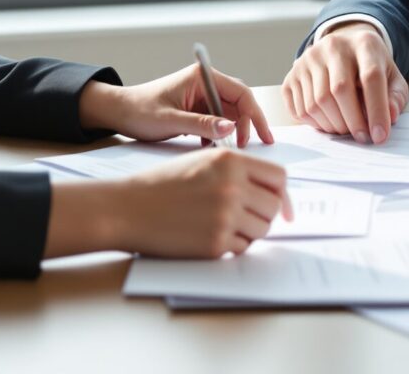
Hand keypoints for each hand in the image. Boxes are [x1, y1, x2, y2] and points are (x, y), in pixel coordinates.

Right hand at [44, 149, 292, 258]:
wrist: (127, 208)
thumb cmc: (162, 184)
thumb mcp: (202, 162)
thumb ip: (237, 171)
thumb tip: (271, 191)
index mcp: (231, 161)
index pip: (279, 177)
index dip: (281, 192)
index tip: (281, 205)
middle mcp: (232, 186)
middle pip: (274, 206)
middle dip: (265, 214)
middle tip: (246, 217)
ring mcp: (225, 216)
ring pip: (262, 229)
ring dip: (250, 231)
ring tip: (223, 225)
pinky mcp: (215, 243)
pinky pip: (242, 248)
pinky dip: (233, 246)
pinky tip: (210, 235)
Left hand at [79, 66, 275, 147]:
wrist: (119, 112)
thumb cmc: (140, 110)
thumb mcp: (171, 120)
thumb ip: (201, 124)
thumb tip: (230, 129)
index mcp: (201, 77)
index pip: (240, 92)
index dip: (254, 114)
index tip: (261, 137)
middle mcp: (205, 83)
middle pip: (239, 102)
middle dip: (247, 124)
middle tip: (251, 148)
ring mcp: (201, 96)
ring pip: (230, 113)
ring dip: (233, 131)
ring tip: (231, 150)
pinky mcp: (197, 108)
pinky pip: (217, 120)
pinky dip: (220, 134)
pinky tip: (212, 148)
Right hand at [281, 21, 408, 143]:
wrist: (343, 50)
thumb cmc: (370, 67)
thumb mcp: (391, 77)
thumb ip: (396, 97)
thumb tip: (391, 117)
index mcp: (364, 43)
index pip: (371, 77)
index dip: (377, 110)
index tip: (380, 136)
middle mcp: (332, 46)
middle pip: (339, 90)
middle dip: (353, 122)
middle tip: (362, 137)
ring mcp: (308, 59)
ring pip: (317, 102)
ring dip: (333, 126)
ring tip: (346, 129)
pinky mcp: (292, 75)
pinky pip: (299, 109)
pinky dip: (315, 124)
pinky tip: (328, 123)